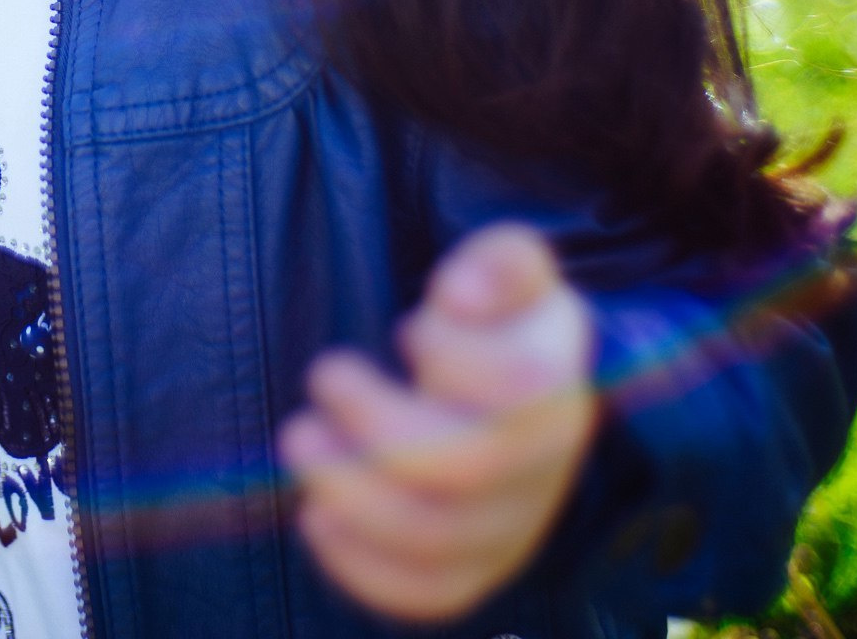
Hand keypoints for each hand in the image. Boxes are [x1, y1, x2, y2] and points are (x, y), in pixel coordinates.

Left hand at [276, 221, 598, 623]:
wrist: (514, 401)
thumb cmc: (499, 330)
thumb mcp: (512, 276)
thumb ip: (503, 262)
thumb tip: (460, 294)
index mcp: (556, 393)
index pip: (516, 391)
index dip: (452, 357)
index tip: (411, 327)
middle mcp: (543, 474)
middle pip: (464, 469)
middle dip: (375, 423)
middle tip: (323, 376)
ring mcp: (510, 532)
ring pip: (435, 540)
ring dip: (349, 491)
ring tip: (300, 439)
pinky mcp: (473, 573)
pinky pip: (426, 593)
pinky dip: (360, 565)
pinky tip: (316, 517)